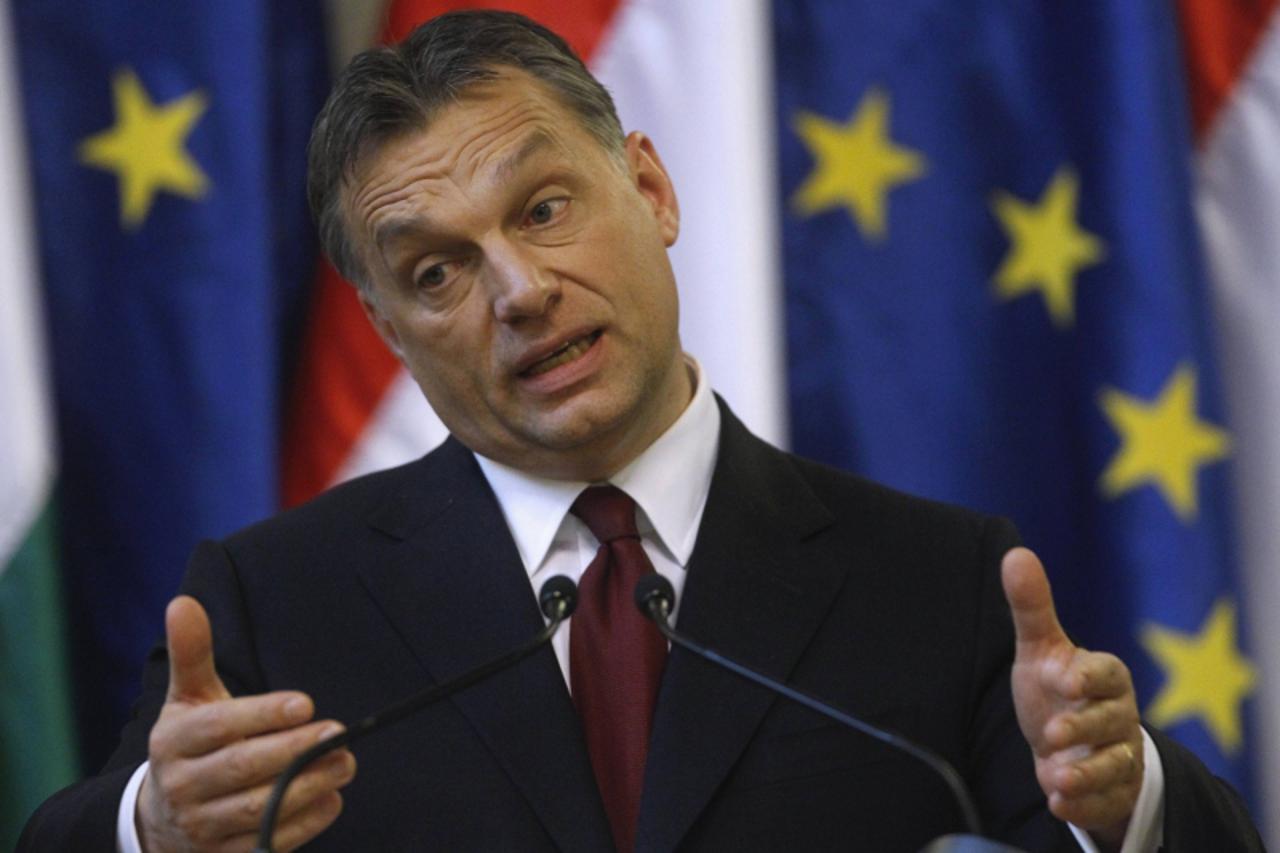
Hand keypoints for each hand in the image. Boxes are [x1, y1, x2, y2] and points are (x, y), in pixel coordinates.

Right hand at [137, 596, 355, 851]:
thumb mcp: (187, 697)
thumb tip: (183, 602)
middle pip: (241, 768)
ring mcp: (200, 826)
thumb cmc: (190, 743)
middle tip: (341, 733)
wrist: (159, 818)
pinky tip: (332, 801)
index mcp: (173, 740)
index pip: (219, 726)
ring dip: (306, 788)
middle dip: (294, 750)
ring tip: (346, 764)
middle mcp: (181, 785)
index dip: (262, 715)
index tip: (306, 703)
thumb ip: (192, 653)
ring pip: (257, 809)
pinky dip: (302, 825)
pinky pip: (265, 843)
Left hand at [1001, 548, 1142, 848]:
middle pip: (1111, 722)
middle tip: (1051, 736)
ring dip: (1085, 774)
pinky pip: (1106, 802)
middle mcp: (1118, 716)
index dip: (1089, 677)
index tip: (1065, 681)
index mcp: (1104, 676)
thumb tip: (1016, 554)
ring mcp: (1118, 756)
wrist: (1073, 742)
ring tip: (1055, 780)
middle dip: (1083, 729)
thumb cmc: (1057, 688)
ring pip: (1113, 766)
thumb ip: (1031, 607)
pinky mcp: (1113, 791)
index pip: (1108, 672)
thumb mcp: (1041, 648)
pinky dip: (1084, 805)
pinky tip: (1057, 803)